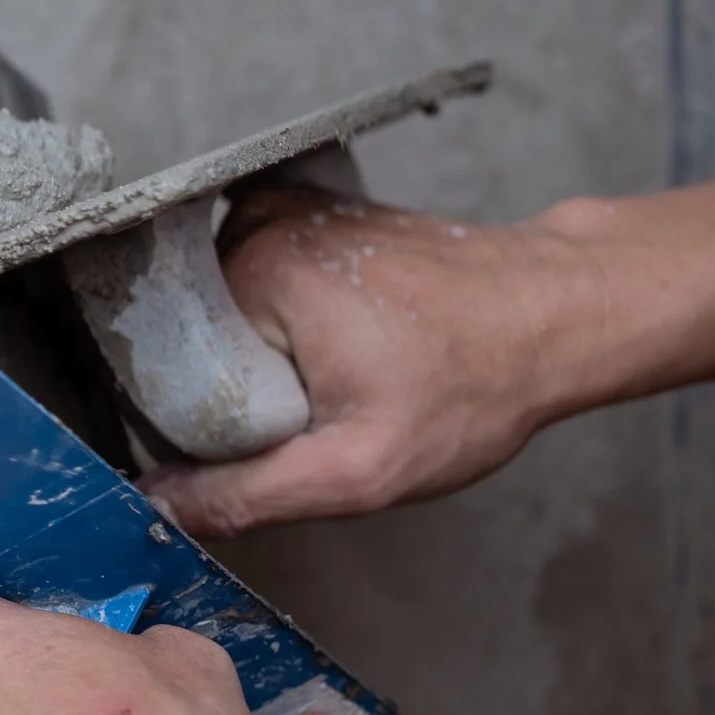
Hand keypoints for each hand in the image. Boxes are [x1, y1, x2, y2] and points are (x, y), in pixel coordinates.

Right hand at [138, 186, 607, 537]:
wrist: (555, 315)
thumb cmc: (475, 383)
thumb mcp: (359, 469)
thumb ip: (248, 493)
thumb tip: (158, 503)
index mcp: (252, 271)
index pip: (169, 366)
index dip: (205, 421)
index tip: (277, 436)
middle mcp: (256, 224)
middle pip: (194, 337)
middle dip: (241, 386)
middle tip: (320, 410)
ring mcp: (281, 211)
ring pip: (222, 314)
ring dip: (263, 355)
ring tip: (342, 373)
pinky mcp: (304, 214)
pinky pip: (253, 285)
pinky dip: (279, 323)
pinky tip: (341, 343)